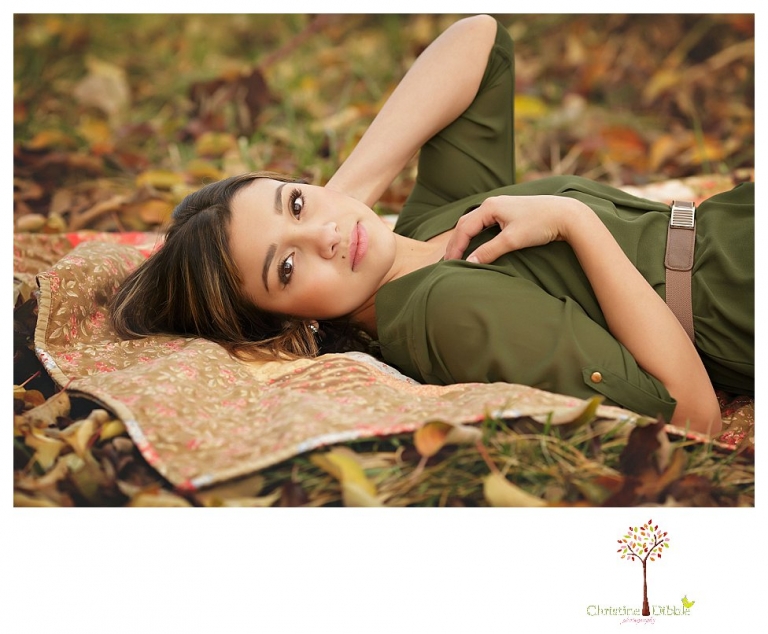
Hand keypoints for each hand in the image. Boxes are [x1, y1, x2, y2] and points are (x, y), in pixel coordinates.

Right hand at [444, 195, 572, 262]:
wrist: (566, 215)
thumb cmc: (540, 224)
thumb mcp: (512, 240)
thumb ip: (489, 251)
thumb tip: (470, 264)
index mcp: (489, 207)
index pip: (464, 229)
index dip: (455, 247)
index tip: (449, 264)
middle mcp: (492, 204)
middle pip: (465, 224)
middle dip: (455, 243)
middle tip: (447, 261)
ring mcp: (500, 208)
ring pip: (474, 224)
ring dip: (464, 239)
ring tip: (456, 254)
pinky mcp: (508, 213)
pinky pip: (484, 225)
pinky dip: (475, 236)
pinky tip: (474, 245)